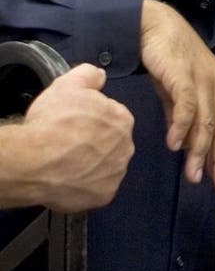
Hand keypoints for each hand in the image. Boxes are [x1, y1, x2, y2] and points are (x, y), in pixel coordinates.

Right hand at [17, 64, 134, 211]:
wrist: (33, 160)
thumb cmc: (51, 123)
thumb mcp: (67, 85)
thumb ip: (89, 75)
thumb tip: (99, 75)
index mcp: (122, 119)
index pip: (112, 116)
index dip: (91, 119)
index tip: (75, 122)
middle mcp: (126, 147)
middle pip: (111, 142)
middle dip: (94, 142)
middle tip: (69, 142)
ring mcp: (116, 173)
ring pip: (105, 166)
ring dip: (91, 164)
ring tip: (66, 161)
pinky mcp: (104, 195)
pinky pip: (97, 188)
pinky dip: (85, 185)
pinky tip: (68, 178)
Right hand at [139, 0, 214, 192]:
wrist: (151, 24)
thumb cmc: (166, 59)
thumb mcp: (175, 92)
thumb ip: (179, 117)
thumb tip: (181, 145)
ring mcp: (202, 79)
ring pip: (206, 122)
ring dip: (199, 151)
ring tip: (192, 174)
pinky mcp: (183, 74)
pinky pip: (187, 105)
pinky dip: (182, 127)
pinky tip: (173, 146)